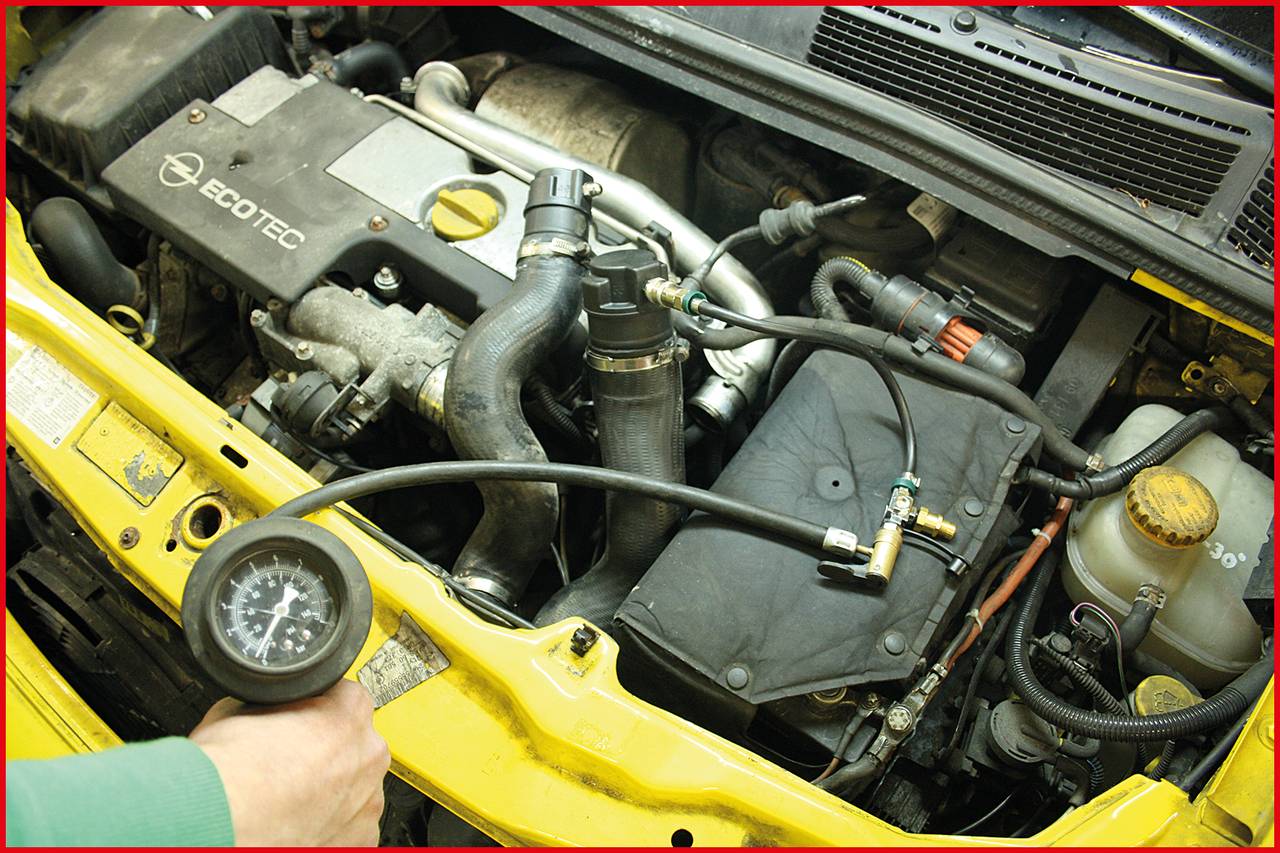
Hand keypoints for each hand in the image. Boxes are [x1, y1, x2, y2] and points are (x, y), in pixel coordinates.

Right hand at [189, 680, 388, 845]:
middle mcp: (367, 755)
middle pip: (355, 746)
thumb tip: (266, 705)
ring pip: (355, 790)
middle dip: (327, 754)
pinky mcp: (358, 842)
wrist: (217, 823)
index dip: (315, 710)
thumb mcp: (241, 708)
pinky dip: (329, 828)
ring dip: (330, 793)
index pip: (345, 698)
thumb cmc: (226, 772)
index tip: (298, 727)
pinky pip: (350, 829)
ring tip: (289, 800)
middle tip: (290, 766)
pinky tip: (297, 824)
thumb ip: (273, 704)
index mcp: (349, 712)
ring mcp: (367, 803)